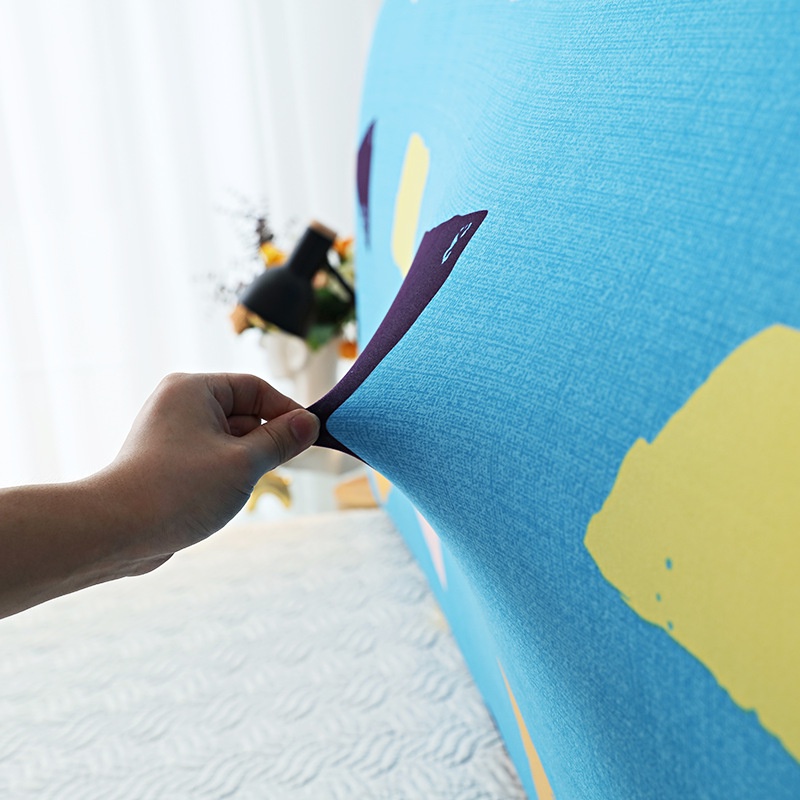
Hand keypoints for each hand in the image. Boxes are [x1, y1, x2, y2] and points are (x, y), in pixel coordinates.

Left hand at [104, 373, 318, 565]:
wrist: (116, 531)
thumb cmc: (178, 490)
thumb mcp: (243, 463)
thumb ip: (281, 441)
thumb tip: (309, 423)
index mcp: (194, 389)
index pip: (256, 388)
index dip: (286, 411)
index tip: (310, 437)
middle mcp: (180, 404)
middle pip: (244, 413)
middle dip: (263, 442)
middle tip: (273, 469)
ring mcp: (173, 434)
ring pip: (231, 440)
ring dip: (244, 463)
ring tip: (231, 488)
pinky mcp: (169, 462)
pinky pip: (212, 459)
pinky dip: (225, 475)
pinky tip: (217, 498)